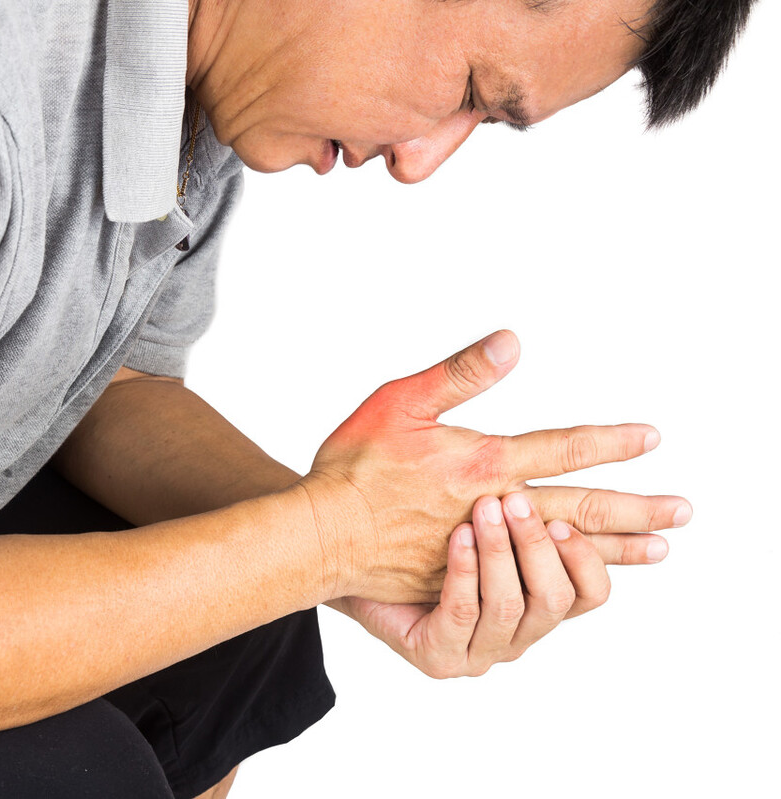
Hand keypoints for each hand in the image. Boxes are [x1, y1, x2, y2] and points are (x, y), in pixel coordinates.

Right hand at [296, 330, 687, 604]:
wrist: (323, 531)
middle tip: (681, 512)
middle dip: (636, 509)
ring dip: (615, 549)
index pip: (563, 447)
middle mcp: (493, 508)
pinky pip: (528, 581)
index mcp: (482, 462)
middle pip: (580, 507)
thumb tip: (512, 341)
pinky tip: (586, 583)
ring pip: (562, 548)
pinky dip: (565, 580)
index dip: (611, 441)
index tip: (651, 438)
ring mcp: (482, 548)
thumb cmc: (354, 466)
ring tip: (658, 551)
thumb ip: (459, 373)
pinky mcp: (465, 577)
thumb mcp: (401, 401)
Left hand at [325, 491, 608, 677]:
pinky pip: (462, 613)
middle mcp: (516, 629)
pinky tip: (456, 536)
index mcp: (535, 597)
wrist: (346, 549)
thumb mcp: (482, 499)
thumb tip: (578, 437)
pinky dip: (464, 571)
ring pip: (510, 606)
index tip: (568, 518)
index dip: (592, 558)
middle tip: (517, 501)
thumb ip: (527, 486)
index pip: (592, 592)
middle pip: (557, 598)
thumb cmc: (416, 523)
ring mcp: (478, 649)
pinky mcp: (439, 656)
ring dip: (500, 552)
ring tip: (485, 508)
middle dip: (538, 545)